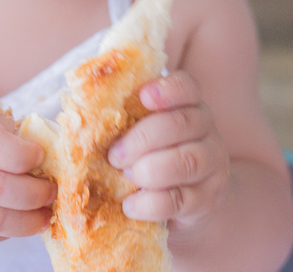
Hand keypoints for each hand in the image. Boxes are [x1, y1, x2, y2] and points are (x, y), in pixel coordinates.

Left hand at [107, 71, 230, 227]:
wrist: (191, 201)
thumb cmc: (154, 155)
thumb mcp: (144, 131)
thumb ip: (125, 117)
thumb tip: (80, 106)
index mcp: (189, 105)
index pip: (187, 87)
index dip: (167, 90)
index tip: (143, 96)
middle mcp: (207, 131)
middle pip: (183, 123)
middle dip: (143, 138)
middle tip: (114, 155)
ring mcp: (211, 166)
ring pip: (187, 161)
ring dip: (149, 170)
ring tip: (125, 177)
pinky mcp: (206, 200)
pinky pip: (180, 200)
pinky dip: (151, 203)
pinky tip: (130, 204)